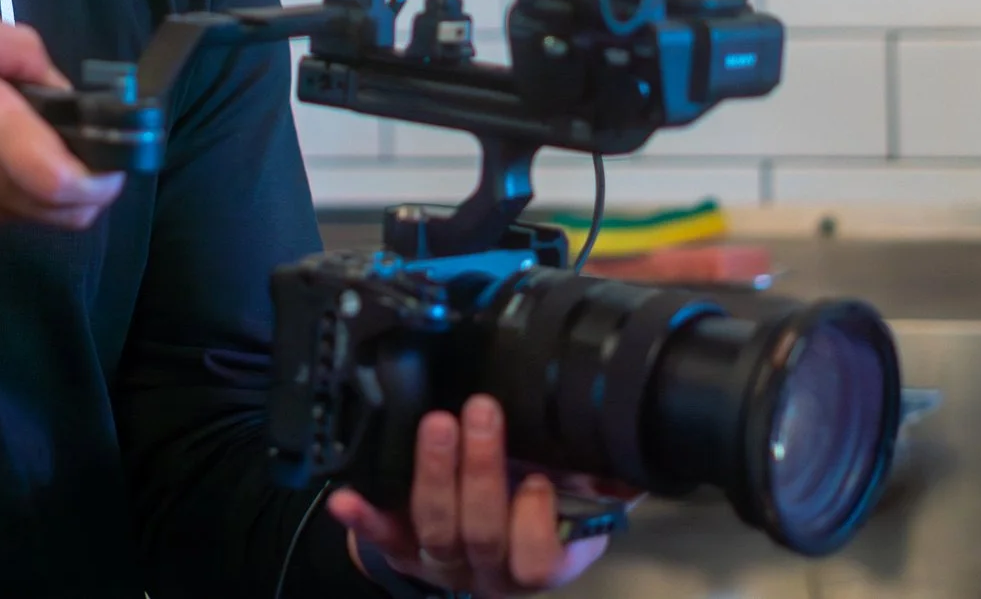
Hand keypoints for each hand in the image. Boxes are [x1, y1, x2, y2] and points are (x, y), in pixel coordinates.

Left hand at [329, 395, 615, 598]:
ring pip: (434, 524)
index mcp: (534, 562)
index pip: (538, 562)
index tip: (536, 478)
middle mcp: (485, 569)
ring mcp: (438, 558)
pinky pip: (378, 534)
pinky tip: (345, 498)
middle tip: (480, 411)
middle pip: (480, 531)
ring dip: (433, 472)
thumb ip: (596, 482)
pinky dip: (362, 518)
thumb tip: (634, 468)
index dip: (534, 523)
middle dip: (481, 469)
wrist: (471, 535)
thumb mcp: (569, 498)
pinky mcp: (398, 544)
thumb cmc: (529, 507)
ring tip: (438, 423)